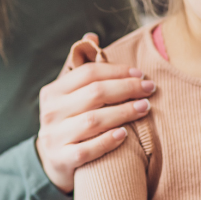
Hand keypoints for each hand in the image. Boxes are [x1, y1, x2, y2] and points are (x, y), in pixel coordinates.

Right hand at [36, 34, 155, 192]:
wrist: (53, 162)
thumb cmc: (69, 121)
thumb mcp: (69, 95)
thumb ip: (81, 67)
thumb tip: (91, 37)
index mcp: (53, 91)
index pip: (87, 73)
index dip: (117, 71)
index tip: (140, 73)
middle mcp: (51, 112)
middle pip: (94, 94)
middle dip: (126, 89)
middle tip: (149, 88)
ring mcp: (54, 137)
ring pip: (93, 120)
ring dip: (123, 112)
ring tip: (144, 107)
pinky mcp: (61, 159)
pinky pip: (87, 149)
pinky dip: (108, 141)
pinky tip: (125, 134)